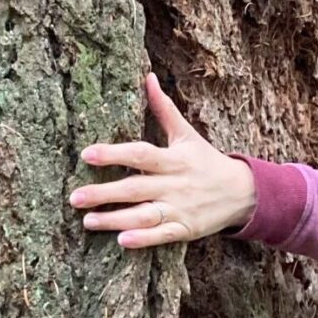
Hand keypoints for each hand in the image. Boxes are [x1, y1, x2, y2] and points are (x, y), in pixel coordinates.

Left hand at [70, 73, 255, 248]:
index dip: (114, 154)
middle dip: (104, 193)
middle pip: (136, 188)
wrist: (243, 193)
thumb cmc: (207, 161)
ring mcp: (181, 209)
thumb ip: (164, 109)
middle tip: (74, 197)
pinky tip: (123, 240)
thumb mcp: (187, 135)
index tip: (87, 154)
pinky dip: (144, 239)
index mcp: (174, 159)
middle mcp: (175, 185)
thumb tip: (148, 77)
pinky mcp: (186, 229)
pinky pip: (163, 235)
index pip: (141, 155)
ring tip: (88, 221)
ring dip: (116, 220)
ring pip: (145, 215)